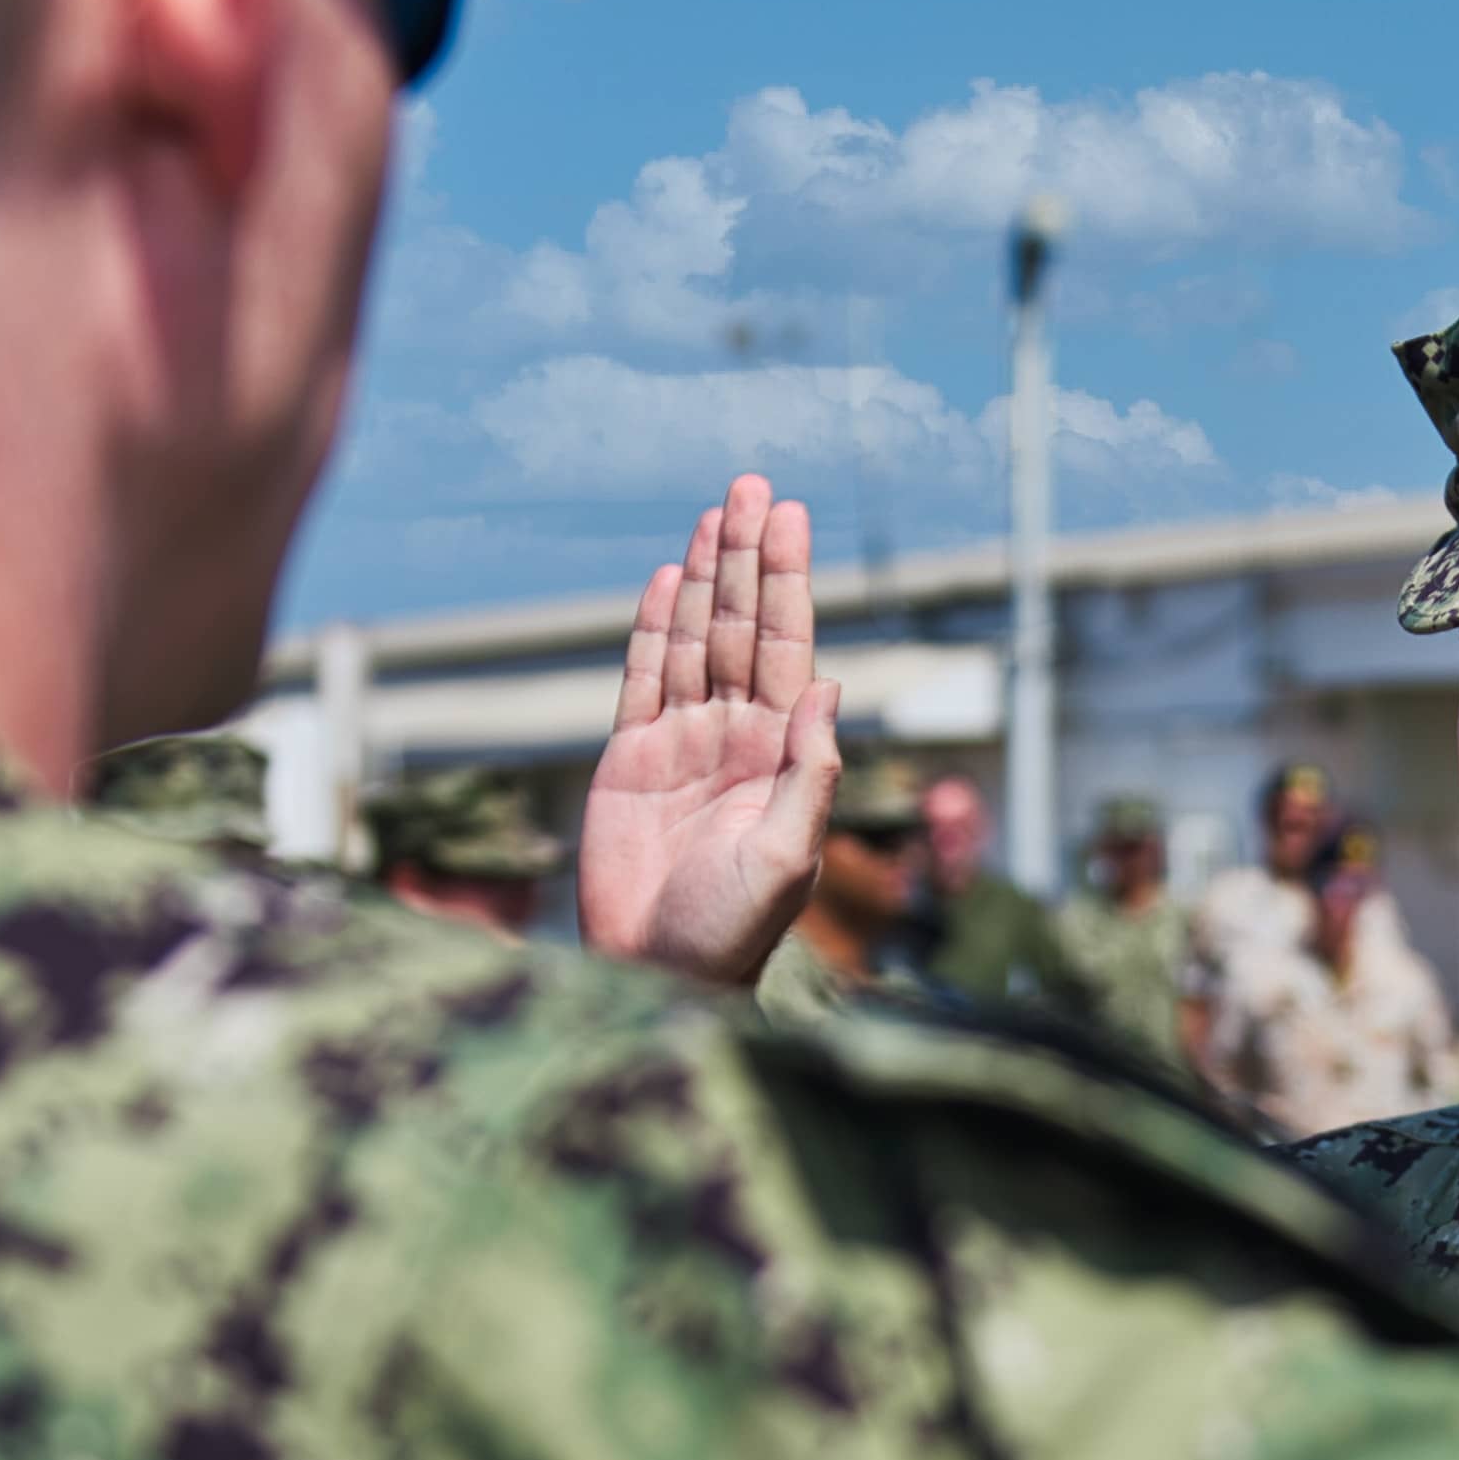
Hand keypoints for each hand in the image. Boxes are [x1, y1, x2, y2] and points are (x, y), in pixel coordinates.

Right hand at [577, 478, 843, 987]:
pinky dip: (655, 629)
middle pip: (743, 627)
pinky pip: (644, 680)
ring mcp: (683, 744)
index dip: (787, 579)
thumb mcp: (786, 854)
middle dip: (747, 557)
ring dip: (706, 577)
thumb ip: (810, 771)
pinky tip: (670, 581)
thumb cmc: (732, 928)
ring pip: (696, 641)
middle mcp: (736, 737)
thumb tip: (827, 686)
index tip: (789, 515)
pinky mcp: (631, 761)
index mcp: (781, 753)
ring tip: (714, 512)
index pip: (788, 647)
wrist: (659, 973)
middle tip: (750, 486)